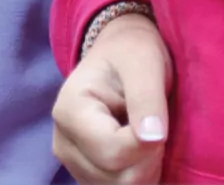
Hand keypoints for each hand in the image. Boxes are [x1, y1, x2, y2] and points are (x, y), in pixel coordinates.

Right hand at [53, 13, 171, 183]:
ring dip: (147, 168)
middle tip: (157, 125)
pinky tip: (142, 149)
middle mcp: (63, 143)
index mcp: (69, 111)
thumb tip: (153, 137)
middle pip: (117, 178)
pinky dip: (140, 175)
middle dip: (150, 158)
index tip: (160, 120)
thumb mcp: (143, 62)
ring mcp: (74, 163)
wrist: (119, 54)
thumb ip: (146, 97)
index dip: (148, 145)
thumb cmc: (131, 53)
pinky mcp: (88, 174)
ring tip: (148, 133)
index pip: (113, 152)